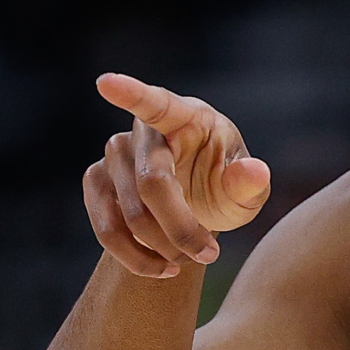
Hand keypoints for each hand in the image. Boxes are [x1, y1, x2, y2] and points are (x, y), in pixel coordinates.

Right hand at [86, 72, 272, 278]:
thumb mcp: (247, 189)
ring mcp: (114, 155)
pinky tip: (161, 267)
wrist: (198, 204)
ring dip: (163, 248)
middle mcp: (142, 132)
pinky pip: (107, 230)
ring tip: (189, 260)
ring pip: (130, 215)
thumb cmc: (226, 187)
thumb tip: (253, 174)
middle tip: (209, 255)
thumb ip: (251, 183)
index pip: (156, 103)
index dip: (131, 94)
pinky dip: (136, 258)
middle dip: (182, 229)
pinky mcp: (96, 183)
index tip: (106, 83)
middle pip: (152, 185)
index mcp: (184, 116)